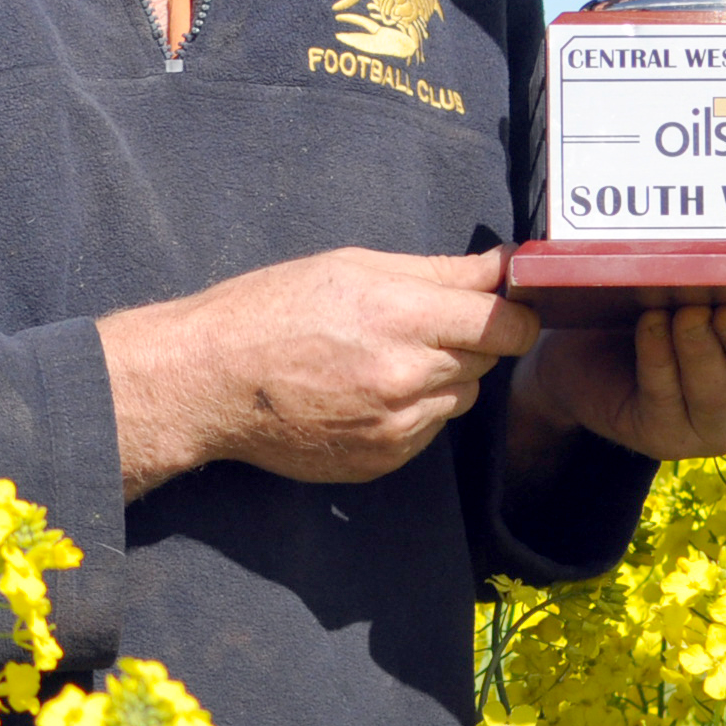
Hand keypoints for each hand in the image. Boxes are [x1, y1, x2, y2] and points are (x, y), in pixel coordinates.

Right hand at [98, 246, 537, 496]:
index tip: (511, 303)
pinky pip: (430, 430)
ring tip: (385, 355)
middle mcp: (407, 378)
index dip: (518, 311)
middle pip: (489, 358)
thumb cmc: (272, 310)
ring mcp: (397, 427)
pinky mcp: (382, 460)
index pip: (507, 323)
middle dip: (473, 338)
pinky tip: (367, 391)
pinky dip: (415, 410)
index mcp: (402, 318)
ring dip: (444, 376)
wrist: (208, 382)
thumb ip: (440, 272)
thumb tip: (505, 265)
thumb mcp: (354, 267)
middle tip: (426, 321)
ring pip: (463, 396)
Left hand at [511, 304, 725, 462]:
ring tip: (685, 312)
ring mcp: (714, 428)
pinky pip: (666, 400)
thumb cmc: (667, 304)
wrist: (591, 350)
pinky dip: (659, 358)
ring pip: (716, 395)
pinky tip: (652, 324)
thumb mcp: (706, 285)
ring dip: (700, 349)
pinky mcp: (667, 439)